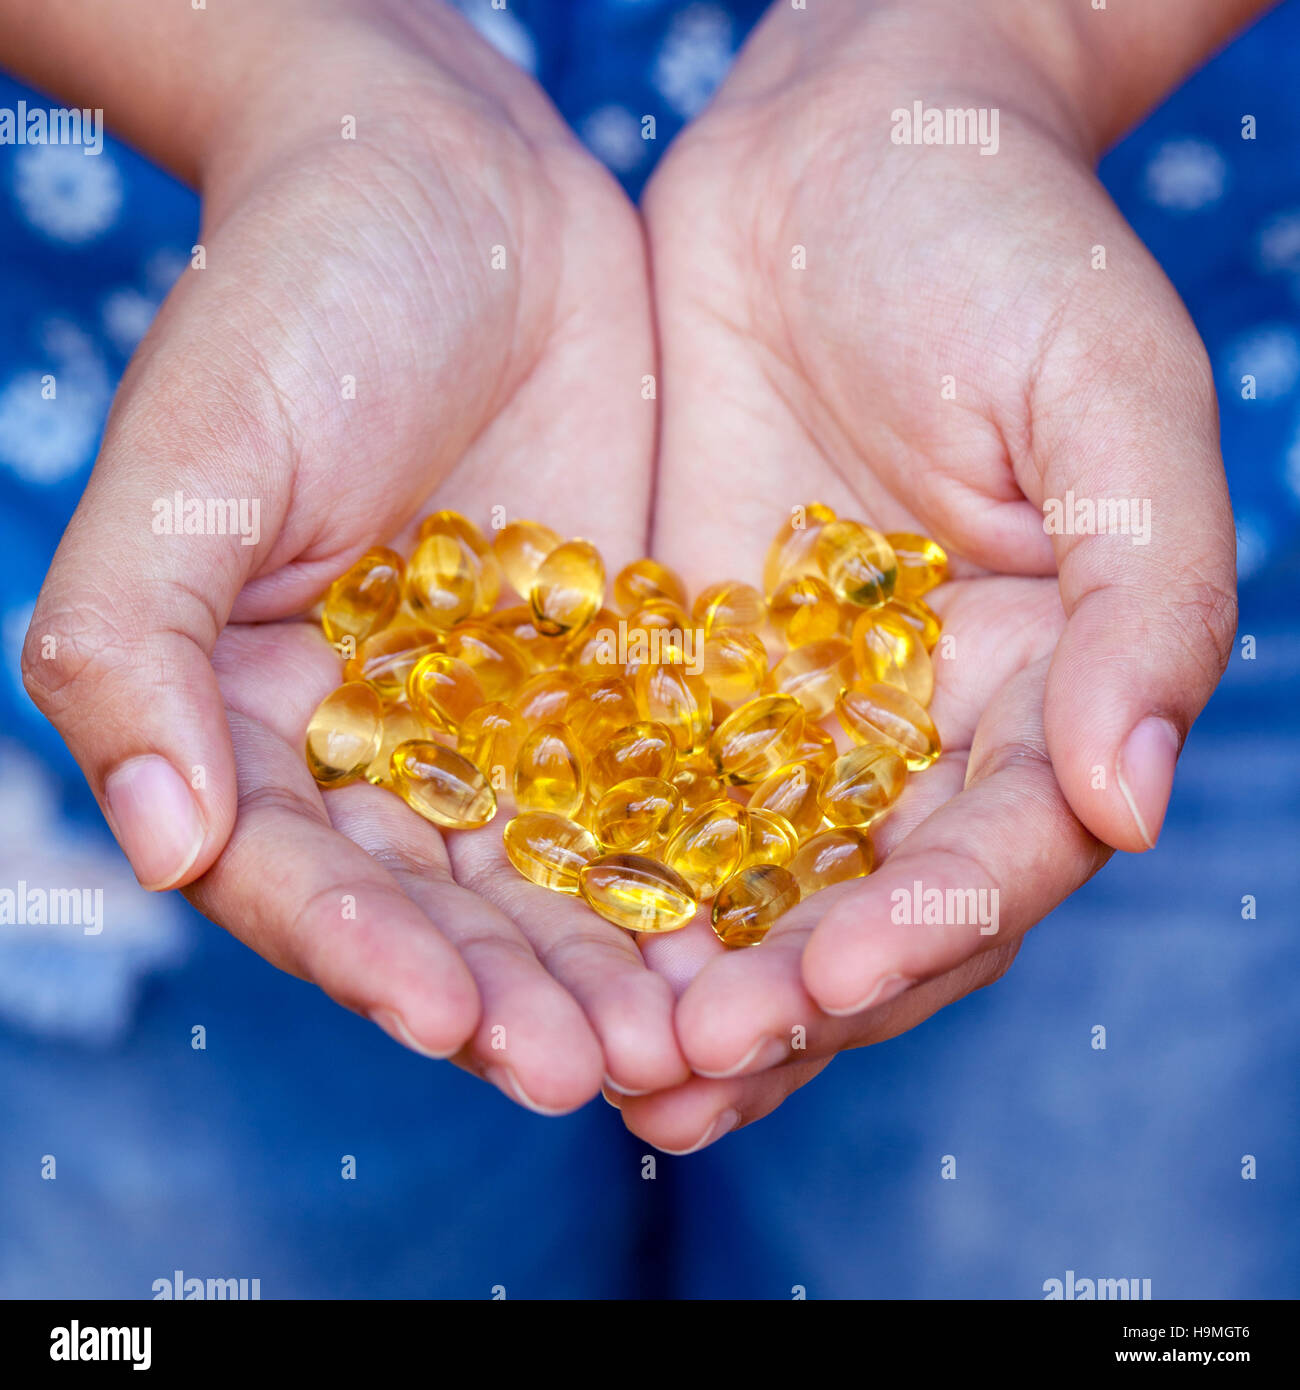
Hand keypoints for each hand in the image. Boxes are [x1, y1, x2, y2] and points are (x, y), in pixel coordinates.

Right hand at [21, 1, 690, 1109]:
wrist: (454, 185)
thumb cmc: (290, 296)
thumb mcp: (194, 459)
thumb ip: (134, 644)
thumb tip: (152, 841)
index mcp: (253, 721)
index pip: (299, 877)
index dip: (366, 957)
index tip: (452, 1022)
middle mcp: (380, 745)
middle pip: (441, 910)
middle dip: (514, 998)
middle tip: (599, 1072)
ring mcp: (507, 719)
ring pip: (561, 876)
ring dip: (619, 966)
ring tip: (691, 1040)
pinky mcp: (616, 676)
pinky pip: (659, 788)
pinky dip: (701, 862)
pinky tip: (759, 924)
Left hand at [613, 0, 1237, 1149]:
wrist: (845, 155)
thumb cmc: (1010, 252)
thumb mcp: (1113, 405)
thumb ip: (1147, 597)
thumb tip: (1131, 800)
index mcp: (1043, 693)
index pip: (995, 855)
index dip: (927, 927)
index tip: (839, 972)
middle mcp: (917, 732)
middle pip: (861, 909)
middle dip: (786, 998)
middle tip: (692, 1071)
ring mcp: (791, 711)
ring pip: (743, 885)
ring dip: (682, 982)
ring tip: (606, 1068)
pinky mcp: (680, 667)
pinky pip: (638, 792)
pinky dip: (599, 875)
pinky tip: (537, 942)